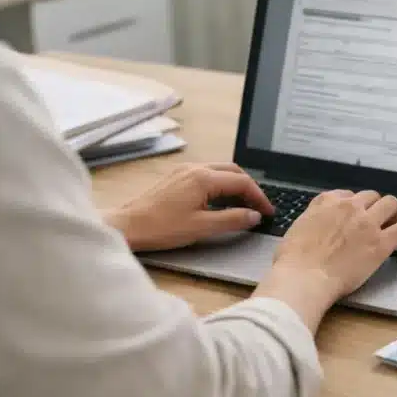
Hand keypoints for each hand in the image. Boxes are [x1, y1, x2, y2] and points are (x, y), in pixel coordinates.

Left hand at [104, 164, 273, 252]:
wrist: (129, 226)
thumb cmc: (161, 228)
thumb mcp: (202, 227)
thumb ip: (232, 219)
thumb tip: (254, 216)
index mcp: (203, 178)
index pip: (242, 181)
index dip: (259, 197)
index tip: (268, 212)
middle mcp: (195, 169)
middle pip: (233, 171)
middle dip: (249, 188)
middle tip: (258, 207)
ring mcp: (184, 171)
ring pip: (220, 171)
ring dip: (235, 185)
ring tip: (243, 205)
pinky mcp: (176, 178)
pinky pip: (206, 175)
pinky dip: (220, 185)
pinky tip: (220, 201)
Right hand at [255, 190, 396, 330]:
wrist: (303, 278)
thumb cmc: (293, 261)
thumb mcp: (296, 228)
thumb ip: (311, 220)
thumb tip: (315, 225)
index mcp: (326, 202)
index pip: (347, 195)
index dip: (353, 206)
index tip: (355, 216)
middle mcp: (349, 207)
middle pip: (371, 196)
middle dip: (374, 207)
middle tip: (376, 221)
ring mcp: (367, 223)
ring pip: (391, 204)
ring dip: (393, 214)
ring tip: (393, 226)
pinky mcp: (381, 243)